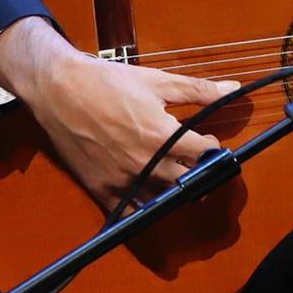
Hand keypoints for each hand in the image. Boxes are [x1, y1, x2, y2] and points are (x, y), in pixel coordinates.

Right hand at [0, 16, 238, 210]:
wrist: (59, 89)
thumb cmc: (108, 82)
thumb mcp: (157, 82)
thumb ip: (198, 90)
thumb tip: (233, 89)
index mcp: (163, 136)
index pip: (205, 154)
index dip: (213, 148)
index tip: (209, 141)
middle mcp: (147, 163)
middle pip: (188, 180)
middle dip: (199, 170)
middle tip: (196, 159)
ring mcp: (124, 180)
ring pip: (163, 198)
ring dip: (175, 188)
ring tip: (175, 173)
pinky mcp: (102, 189)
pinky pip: (131, 211)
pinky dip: (145, 206)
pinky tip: (149, 192)